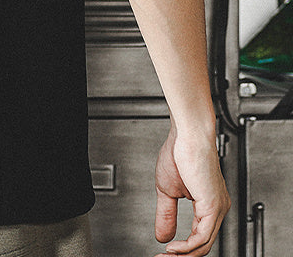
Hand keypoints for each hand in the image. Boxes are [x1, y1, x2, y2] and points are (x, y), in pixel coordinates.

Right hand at [154, 126, 229, 256]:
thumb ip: (166, 214)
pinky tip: (173, 247)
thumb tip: (162, 234)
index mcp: (209, 204)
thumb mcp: (167, 190)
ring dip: (183, 255)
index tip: (163, 252)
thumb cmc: (179, 152)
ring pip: (204, 245)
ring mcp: (217, 208)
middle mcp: (218, 208)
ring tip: (166, 256)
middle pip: (203, 246)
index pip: (199, 237)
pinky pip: (203, 236)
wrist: (186, 135)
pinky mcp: (213, 206)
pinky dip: (187, 246)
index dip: (181, 249)